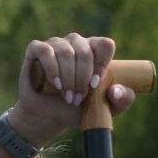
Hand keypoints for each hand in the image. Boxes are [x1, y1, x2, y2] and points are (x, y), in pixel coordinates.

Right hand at [14, 32, 138, 143]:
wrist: (47, 115)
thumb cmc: (77, 109)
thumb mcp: (103, 110)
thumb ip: (120, 101)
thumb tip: (116, 90)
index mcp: (95, 51)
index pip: (105, 45)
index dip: (101, 65)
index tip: (95, 86)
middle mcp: (76, 43)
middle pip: (85, 51)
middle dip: (82, 79)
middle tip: (77, 100)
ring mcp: (56, 43)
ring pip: (66, 53)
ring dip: (68, 79)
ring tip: (67, 97)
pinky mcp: (37, 48)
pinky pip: (46, 52)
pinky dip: (52, 70)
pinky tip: (56, 84)